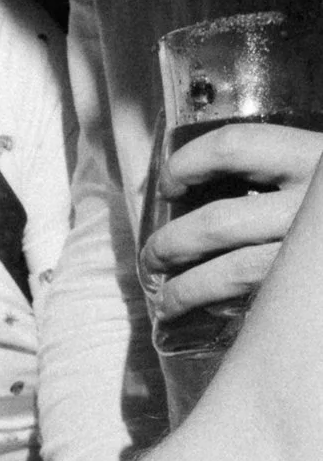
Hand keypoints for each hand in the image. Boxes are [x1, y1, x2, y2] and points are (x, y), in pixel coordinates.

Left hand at [144, 121, 322, 322]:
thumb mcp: (318, 175)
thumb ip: (286, 169)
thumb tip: (203, 185)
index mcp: (317, 158)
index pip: (236, 144)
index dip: (189, 162)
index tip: (169, 182)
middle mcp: (314, 201)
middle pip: (220, 220)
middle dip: (174, 242)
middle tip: (153, 257)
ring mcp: (310, 250)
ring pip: (230, 272)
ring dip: (185, 288)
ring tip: (166, 297)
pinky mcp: (302, 288)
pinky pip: (252, 301)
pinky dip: (217, 308)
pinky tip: (199, 315)